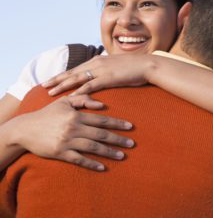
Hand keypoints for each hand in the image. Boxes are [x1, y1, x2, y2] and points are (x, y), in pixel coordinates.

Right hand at [14, 94, 134, 170]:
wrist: (25, 129)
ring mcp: (67, 142)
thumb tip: (102, 105)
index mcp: (77, 116)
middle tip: (132, 143)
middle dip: (118, 139)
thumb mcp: (64, 102)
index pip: (102, 120)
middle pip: (101, 134)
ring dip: (109, 152)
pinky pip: (79, 160)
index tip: (130, 127)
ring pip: (93, 148)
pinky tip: (102, 167)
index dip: (117, 123)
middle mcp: (74, 129)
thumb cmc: (47, 114)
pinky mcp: (60, 153)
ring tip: (122, 155)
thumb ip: (83, 100)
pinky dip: (91, 164)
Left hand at [43, 54, 152, 95]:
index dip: (63, 74)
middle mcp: (97, 63)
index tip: (52, 79)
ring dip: (62, 85)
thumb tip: (101, 78)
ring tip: (50, 92)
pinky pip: (89, 86)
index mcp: (98, 60)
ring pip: (77, 78)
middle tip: (43, 86)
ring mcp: (101, 70)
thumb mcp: (117, 67)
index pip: (77, 68)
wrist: (148, 65)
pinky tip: (70, 98)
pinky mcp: (108, 78)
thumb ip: (107, 71)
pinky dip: (78, 92)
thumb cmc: (135, 68)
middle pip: (72, 72)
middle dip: (57, 79)